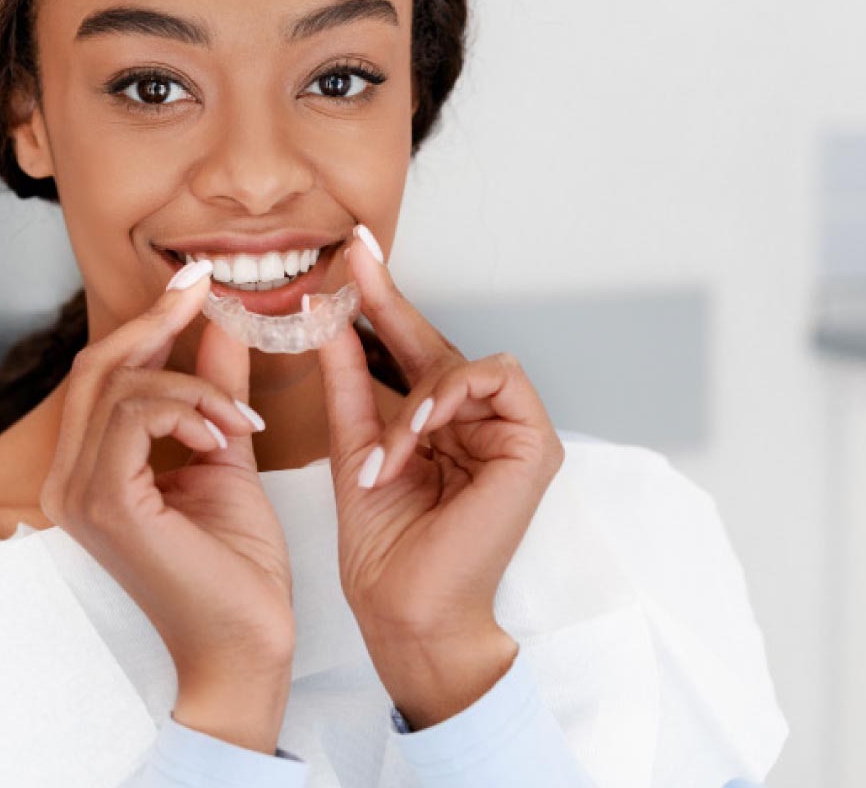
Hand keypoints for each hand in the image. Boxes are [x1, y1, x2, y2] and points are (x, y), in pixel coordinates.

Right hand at [39, 261, 294, 751]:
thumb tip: (221, 327)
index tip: (197, 282)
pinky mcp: (105, 504)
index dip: (148, 321)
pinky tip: (225, 435)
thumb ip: (215, 393)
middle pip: (97, 367)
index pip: (103, 376)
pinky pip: (136, 415)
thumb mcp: (226, 456)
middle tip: (208, 289)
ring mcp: (79, 493)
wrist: (245, 646)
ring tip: (238, 419)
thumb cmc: (236, 572)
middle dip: (157, 320)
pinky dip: (188, 408)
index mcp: (91, 471)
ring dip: (193, 384)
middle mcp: (69, 480)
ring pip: (120, 385)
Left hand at [313, 225, 564, 727]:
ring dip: (418, 396)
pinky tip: (420, 429)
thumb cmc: (384, 549)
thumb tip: (329, 316)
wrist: (405, 611)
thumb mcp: (356, 445)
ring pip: (466, 363)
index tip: (352, 254)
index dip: (383, 301)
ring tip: (390, 450)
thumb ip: (349, 379)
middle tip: (354, 260)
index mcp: (441, 426)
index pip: (412, 351)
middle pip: (440, 346)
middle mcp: (480, 425)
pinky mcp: (536, 445)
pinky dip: (450, 399)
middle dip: (392, 305)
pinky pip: (495, 381)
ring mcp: (512, 434)